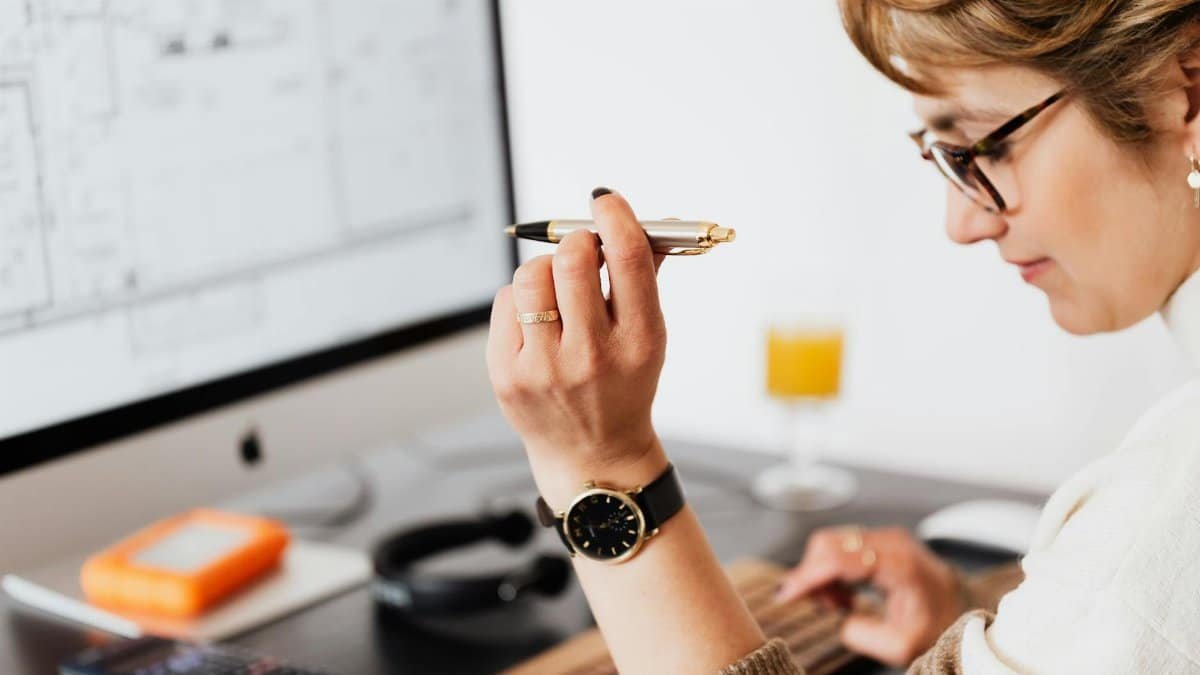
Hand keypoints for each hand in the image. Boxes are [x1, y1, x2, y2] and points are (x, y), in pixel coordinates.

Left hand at [486, 189, 666, 478]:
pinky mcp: (508, 374)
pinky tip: (537, 321)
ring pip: (531, 276)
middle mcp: (593, 356)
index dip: (615, 216)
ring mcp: (546, 368)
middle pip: (572, 260)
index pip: (628, 258)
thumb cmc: (623, 385)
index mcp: (639, 341)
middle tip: (581, 249)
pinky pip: (505, 302)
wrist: (593, 453)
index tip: (605, 201)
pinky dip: (521, 299)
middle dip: (576, 242)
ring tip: (557, 289)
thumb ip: (644, 277)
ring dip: (544, 269)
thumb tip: (645, 220)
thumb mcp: (648, 337)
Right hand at [773, 526, 965, 666]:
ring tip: (842, 605)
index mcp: (898, 564)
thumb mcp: (901, 645)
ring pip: (831, 543)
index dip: (807, 576)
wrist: (963, 611)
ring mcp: (887, 537)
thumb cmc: (939, 627)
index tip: (786, 596)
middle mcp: (891, 542)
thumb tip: (842, 619)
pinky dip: (834, 570)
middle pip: (828, 543)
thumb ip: (863, 634)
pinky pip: (842, 546)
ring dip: (824, 575)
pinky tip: (848, 594)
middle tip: (827, 608)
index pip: (838, 559)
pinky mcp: (882, 540)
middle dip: (814, 576)